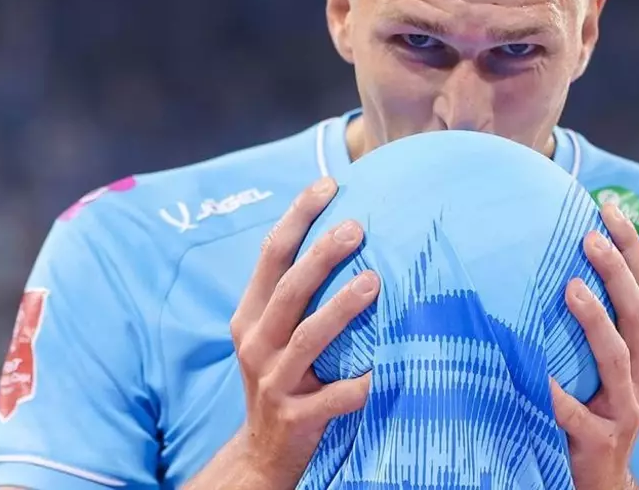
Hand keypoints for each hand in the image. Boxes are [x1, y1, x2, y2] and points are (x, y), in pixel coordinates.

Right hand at [228, 177, 380, 488]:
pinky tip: (389, 366)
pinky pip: (335, 397)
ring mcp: (274, 381)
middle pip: (287, 290)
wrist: (262, 452)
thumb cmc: (281, 375)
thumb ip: (298, 292)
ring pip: (307, 337)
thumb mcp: (274, 332)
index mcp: (250, 315)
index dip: (297, 217)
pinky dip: (361, 382)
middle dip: (320, 255)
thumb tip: (348, 230)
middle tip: (355, 227)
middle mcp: (256, 343)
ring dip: (340, 308)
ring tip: (373, 281)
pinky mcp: (296, 416)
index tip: (329, 185)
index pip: (270, 255)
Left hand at [549, 202, 638, 489]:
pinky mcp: (601, 440)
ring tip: (570, 286)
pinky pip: (576, 414)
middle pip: (637, 314)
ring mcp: (627, 409)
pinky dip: (558, 394)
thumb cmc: (599, 405)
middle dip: (617, 271)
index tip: (609, 207)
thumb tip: (562, 254)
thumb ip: (597, 319)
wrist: (604, 478)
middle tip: (589, 237)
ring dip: (595, 320)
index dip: (632, 246)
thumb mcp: (607, 361)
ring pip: (617, 357)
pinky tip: (539, 374)